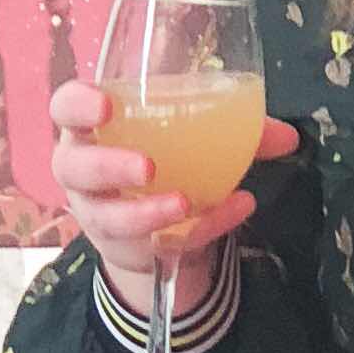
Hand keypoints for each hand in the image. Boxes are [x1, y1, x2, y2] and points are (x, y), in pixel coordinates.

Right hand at [48, 81, 299, 313]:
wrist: (152, 226)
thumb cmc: (163, 160)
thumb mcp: (188, 138)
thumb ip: (235, 130)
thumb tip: (289, 136)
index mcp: (89, 128)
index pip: (65, 107)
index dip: (77, 105)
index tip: (106, 103)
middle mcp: (84, 172)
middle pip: (76, 168)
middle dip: (108, 166)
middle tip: (149, 166)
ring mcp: (101, 214)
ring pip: (110, 218)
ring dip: (147, 212)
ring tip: (186, 203)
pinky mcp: (129, 249)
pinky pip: (160, 243)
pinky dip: (201, 228)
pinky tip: (236, 209)